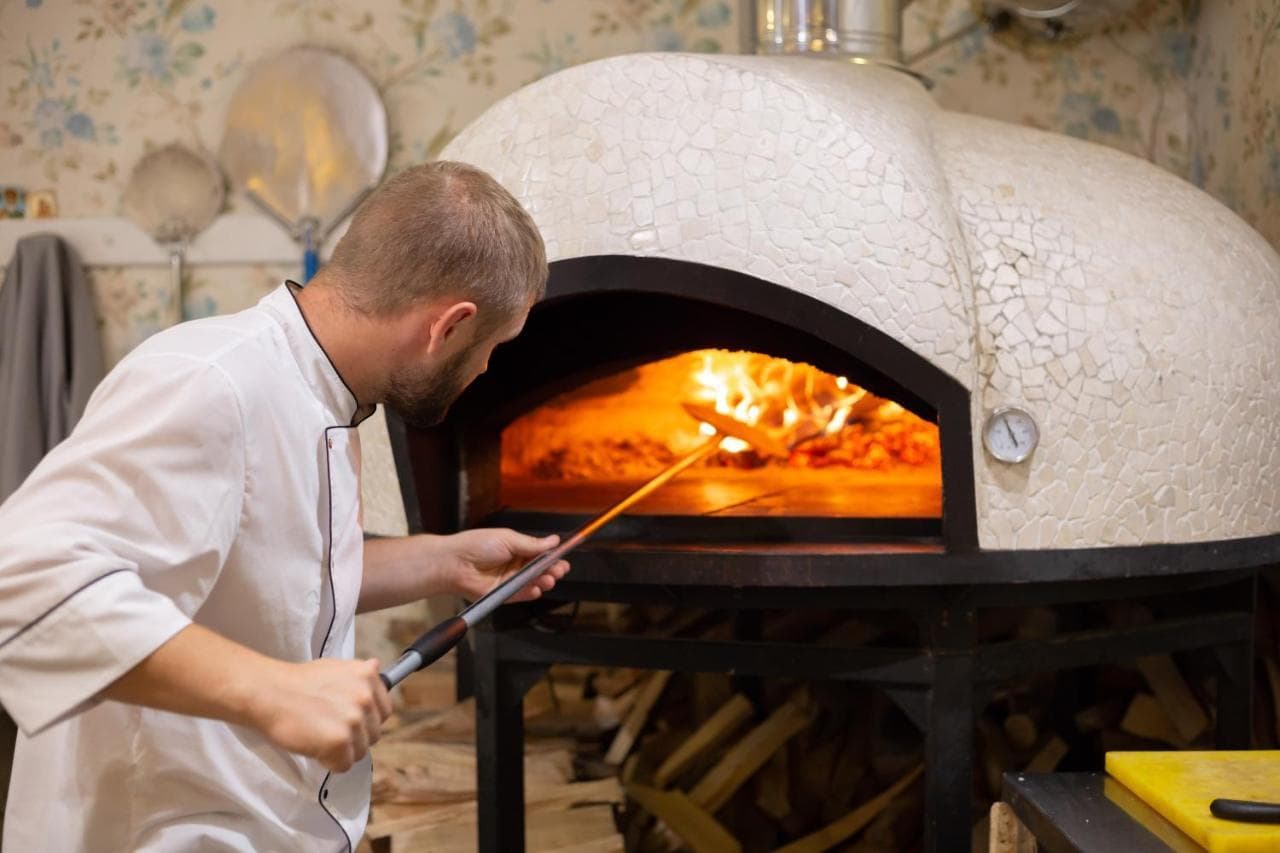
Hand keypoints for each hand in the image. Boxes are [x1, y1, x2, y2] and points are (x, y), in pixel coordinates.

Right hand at [252, 658, 391, 772]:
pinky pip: (344, 765)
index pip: (384, 712)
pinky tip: (313, 746)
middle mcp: (365, 696)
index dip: (365, 720)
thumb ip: (358, 674)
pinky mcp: (340, 741)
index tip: (346, 720)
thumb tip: (376, 666)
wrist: (268, 692)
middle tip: (327, 728)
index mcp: (367, 676)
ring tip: (318, 736)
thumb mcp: (334, 667)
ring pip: (360, 752)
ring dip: (341, 751)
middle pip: (373, 734)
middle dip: (353, 737)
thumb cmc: (297, 683)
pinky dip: (329, 762)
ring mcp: (354, 719)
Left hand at [441, 528, 569, 601]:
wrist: (455, 563)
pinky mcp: (504, 594)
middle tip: (559, 570)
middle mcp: (515, 565)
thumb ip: (532, 544)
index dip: (552, 556)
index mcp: (517, 548)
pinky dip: (531, 593)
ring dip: (544, 581)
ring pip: (533, 583)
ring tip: (549, 579)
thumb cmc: (478, 545)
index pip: (540, 553)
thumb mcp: (508, 539)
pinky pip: (521, 595)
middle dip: (552, 570)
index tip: (564, 556)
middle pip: (540, 569)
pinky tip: (537, 589)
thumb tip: (555, 540)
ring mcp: (510, 580)